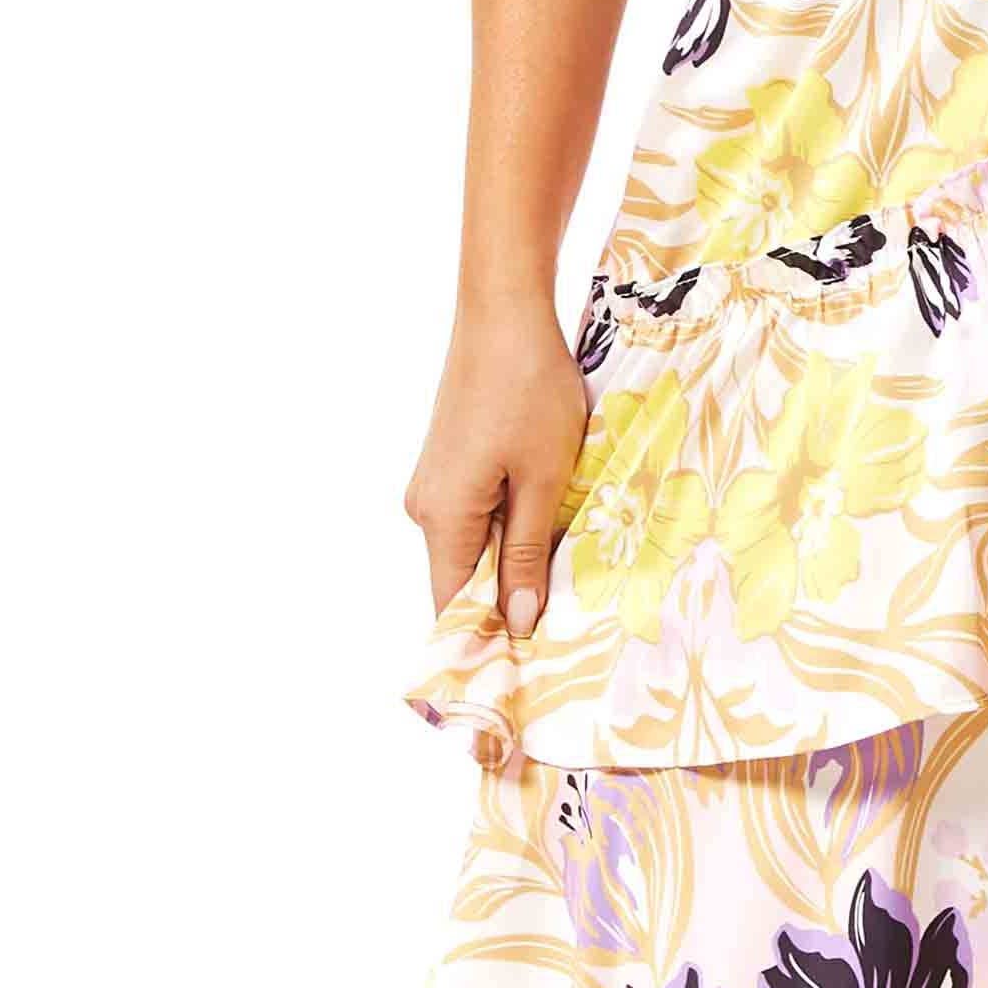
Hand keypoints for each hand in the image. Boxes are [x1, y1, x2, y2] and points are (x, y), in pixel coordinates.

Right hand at [403, 299, 590, 636]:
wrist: (503, 311)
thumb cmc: (529, 389)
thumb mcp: (543, 479)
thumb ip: (527, 554)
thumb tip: (517, 623)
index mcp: (442, 518)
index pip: (453, 608)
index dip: (486, 644)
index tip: (526, 676)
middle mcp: (425, 508)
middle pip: (463, 582)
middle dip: (506, 609)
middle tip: (562, 637)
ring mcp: (435, 485)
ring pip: (473, 550)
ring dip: (512, 568)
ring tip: (562, 588)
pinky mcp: (450, 464)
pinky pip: (476, 520)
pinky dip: (508, 535)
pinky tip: (547, 535)